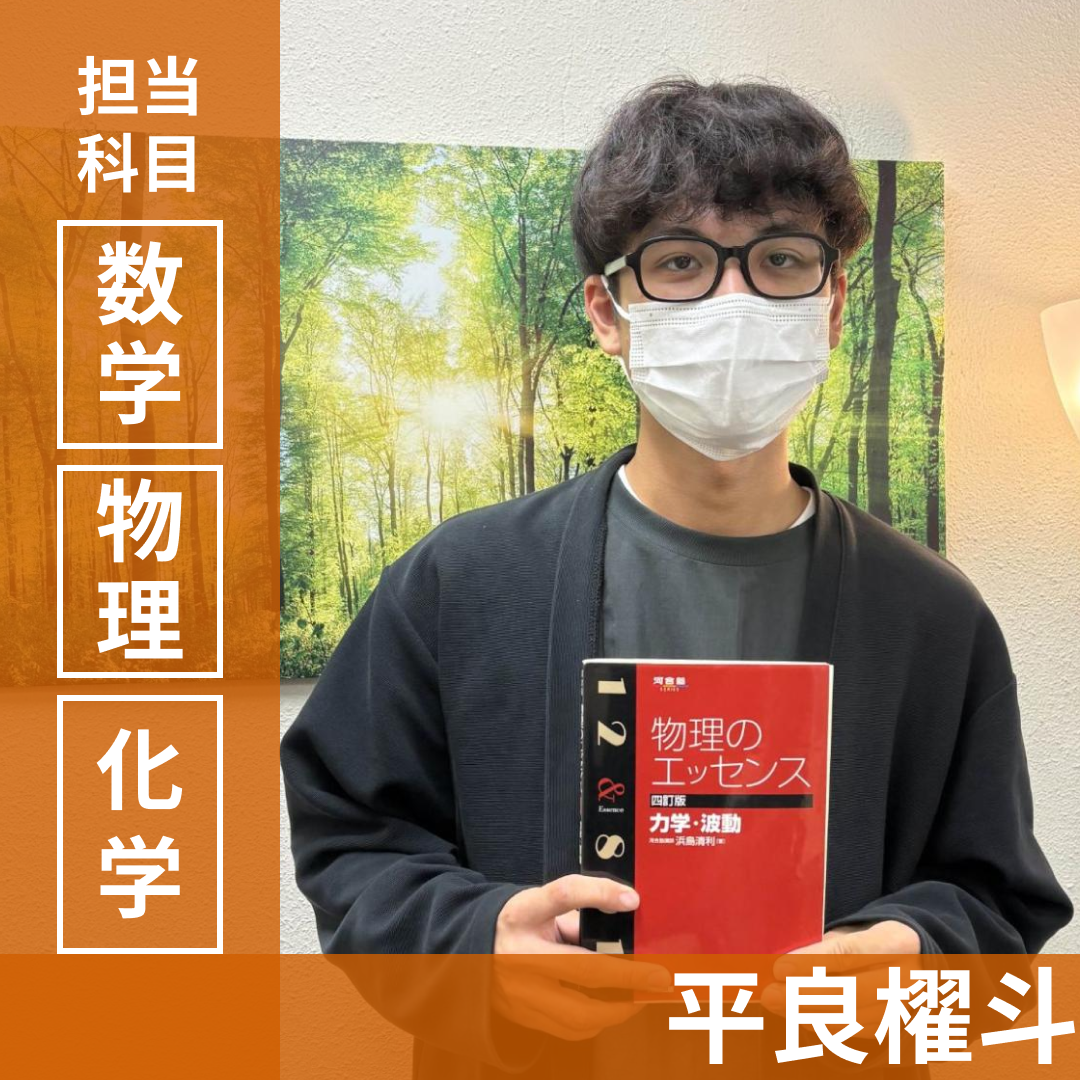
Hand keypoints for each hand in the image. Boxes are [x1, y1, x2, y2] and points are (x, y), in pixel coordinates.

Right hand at [491, 874, 673, 1040]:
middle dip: (628, 976)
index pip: (563, 895)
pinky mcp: (521, 1015)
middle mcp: (519, 951)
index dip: (599, 893)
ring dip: (617, 1009)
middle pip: (581, 966)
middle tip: (658, 978)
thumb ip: (577, 912)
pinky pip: (568, 1029)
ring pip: (578, 1011)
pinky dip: (596, 1022)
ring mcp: (518, 989)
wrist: (467, 949)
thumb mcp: (540, 906)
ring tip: (639, 1000)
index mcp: (524, 913)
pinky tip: (611, 1010)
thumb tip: (625, 918)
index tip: (633, 900)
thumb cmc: (519, 923)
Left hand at [759, 920, 921, 1024]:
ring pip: (853, 1018)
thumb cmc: (867, 942)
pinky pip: (856, 1033)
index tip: (781, 968)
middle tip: (772, 994)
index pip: (852, 952)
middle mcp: (908, 977)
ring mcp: (907, 1007)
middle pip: (853, 991)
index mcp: (897, 940)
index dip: (814, 962)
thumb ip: (824, 946)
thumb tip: (785, 966)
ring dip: (810, 1014)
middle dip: (807, 995)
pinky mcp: (896, 1027)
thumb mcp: (851, 932)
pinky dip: (824, 1026)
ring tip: (779, 1005)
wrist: (908, 961)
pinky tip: (799, 1017)